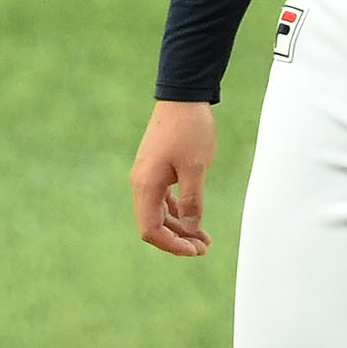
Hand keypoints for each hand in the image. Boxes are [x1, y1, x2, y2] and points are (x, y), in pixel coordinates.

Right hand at [130, 100, 215, 255]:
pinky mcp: (157, 167)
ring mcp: (148, 175)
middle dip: (178, 238)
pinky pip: (164, 197)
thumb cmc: (189, 129)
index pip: (151, 230)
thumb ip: (192, 200)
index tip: (194, 250)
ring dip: (181, 226)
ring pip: (160, 211)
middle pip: (154, 224)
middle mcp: (141, 183)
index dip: (171, 245)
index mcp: (146, 186)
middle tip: (204, 248)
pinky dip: (179, 209)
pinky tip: (194, 216)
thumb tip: (191, 228)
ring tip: (204, 238)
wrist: (183, 96)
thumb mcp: (196, 167)